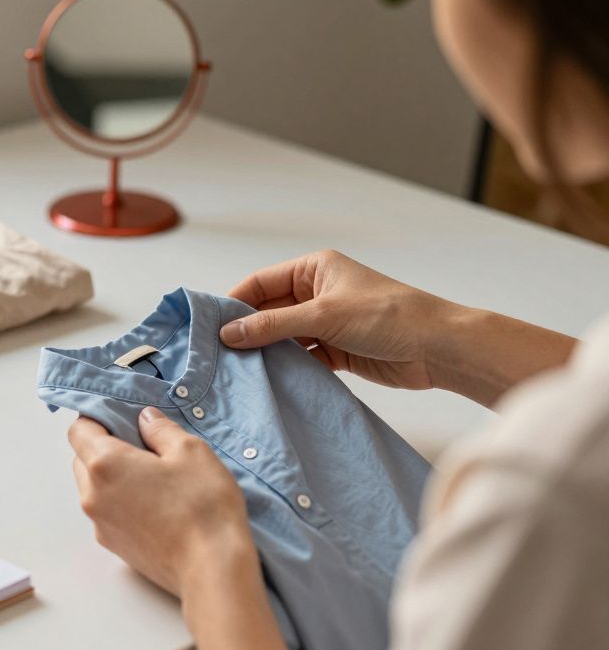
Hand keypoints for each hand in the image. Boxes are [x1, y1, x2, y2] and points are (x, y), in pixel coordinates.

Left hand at [67, 407, 254, 596]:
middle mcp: (92, 494)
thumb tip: (145, 419)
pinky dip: (120, 502)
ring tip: (153, 479)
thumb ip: (161, 429)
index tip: (122, 418)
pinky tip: (155, 506)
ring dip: (112, 477)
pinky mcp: (113, 546)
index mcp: (105, 464)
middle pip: (82, 458)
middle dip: (105, 447)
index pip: (79, 429)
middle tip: (143, 447)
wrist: (211, 569)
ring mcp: (100, 524)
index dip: (98, 418)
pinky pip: (107, 513)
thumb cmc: (203, 507)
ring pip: (93, 488)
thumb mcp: (191, 451)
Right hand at [220, 249, 449, 390]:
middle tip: (219, 353)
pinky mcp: (336, 350)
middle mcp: (317, 293)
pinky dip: (286, 368)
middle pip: (268, 311)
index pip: (260, 283)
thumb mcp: (324, 315)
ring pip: (282, 337)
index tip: (210, 325)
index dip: (234, 302)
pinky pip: (300, 358)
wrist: (438, 349)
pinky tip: (269, 380)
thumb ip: (273, 325)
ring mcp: (325, 323)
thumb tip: (228, 333)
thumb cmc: (388, 316)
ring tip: (238, 370)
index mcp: (313, 269)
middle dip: (247, 330)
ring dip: (266, 352)